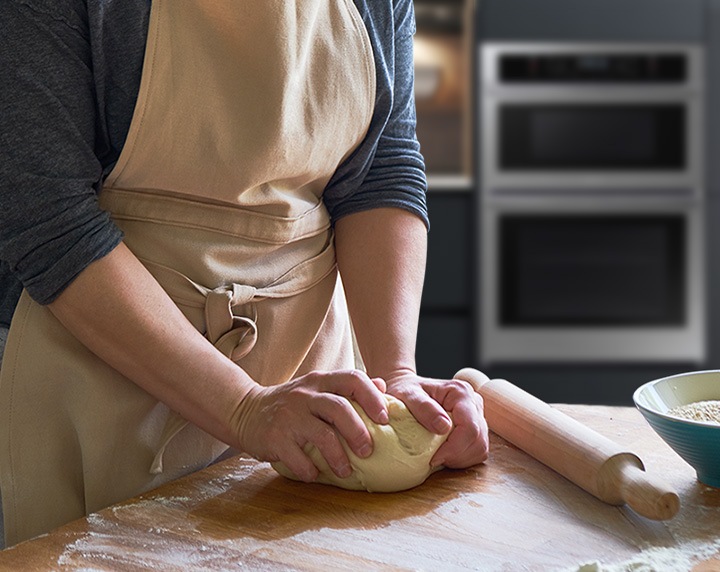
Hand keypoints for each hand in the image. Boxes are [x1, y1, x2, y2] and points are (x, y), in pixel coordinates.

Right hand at [231, 370, 387, 481]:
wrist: (246, 411)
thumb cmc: (292, 404)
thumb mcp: (318, 388)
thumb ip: (347, 388)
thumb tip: (382, 386)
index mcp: (320, 381)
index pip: (352, 379)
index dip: (372, 398)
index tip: (384, 419)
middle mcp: (305, 395)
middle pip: (339, 408)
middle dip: (358, 432)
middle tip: (368, 451)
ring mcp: (289, 416)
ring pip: (322, 435)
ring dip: (338, 457)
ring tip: (346, 471)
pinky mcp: (274, 437)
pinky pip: (298, 457)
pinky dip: (310, 470)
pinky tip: (315, 475)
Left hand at [384, 369, 488, 469]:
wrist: (408, 391)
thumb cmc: (406, 392)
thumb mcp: (407, 395)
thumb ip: (423, 408)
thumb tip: (444, 427)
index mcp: (461, 392)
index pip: (470, 428)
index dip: (453, 448)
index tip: (433, 458)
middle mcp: (474, 402)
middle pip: (478, 441)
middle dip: (456, 456)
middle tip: (434, 458)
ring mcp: (477, 416)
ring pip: (481, 448)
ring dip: (460, 459)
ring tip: (439, 455)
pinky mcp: (476, 428)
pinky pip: (477, 451)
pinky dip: (462, 458)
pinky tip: (445, 453)